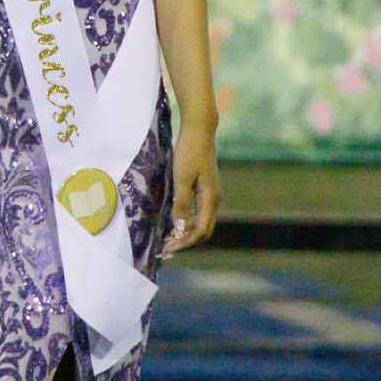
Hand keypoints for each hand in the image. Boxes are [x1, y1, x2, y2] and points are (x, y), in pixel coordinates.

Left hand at [162, 122, 218, 255]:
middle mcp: (214, 200)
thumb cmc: (189, 152)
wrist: (199, 131)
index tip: (168, 248)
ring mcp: (211, 195)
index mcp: (210, 199)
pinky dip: (187, 223)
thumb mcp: (182, 178)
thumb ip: (182, 203)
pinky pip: (199, 214)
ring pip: (201, 223)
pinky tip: (174, 224)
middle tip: (166, 249)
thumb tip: (180, 228)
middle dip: (186, 242)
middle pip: (203, 231)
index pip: (200, 231)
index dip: (184, 242)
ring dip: (186, 234)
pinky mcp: (205, 190)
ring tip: (168, 240)